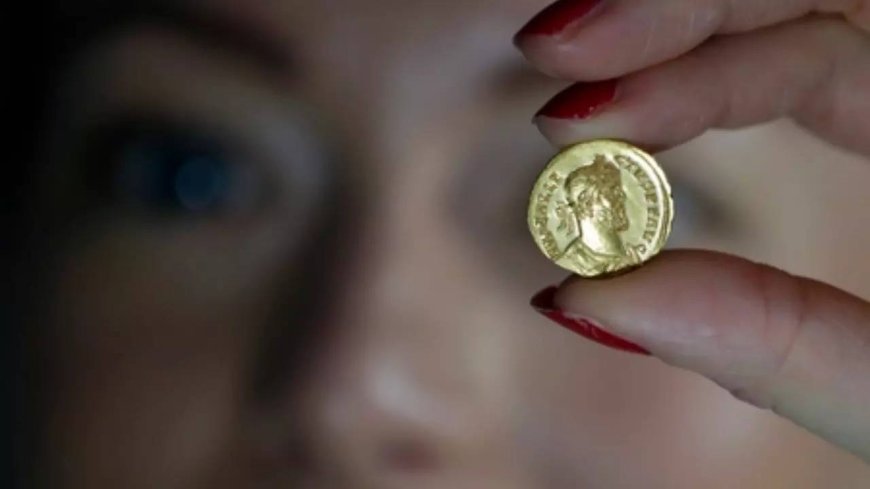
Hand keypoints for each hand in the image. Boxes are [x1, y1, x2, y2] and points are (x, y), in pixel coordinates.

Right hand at [515, 0, 869, 460]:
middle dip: (675, 15)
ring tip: (575, 86)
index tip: (576, 112)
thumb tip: (580, 300)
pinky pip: (822, 70)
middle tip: (551, 59)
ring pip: (810, 23)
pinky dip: (720, 91)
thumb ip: (769, 345)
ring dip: (683, 45)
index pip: (834, 30)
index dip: (691, 45)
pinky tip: (645, 114)